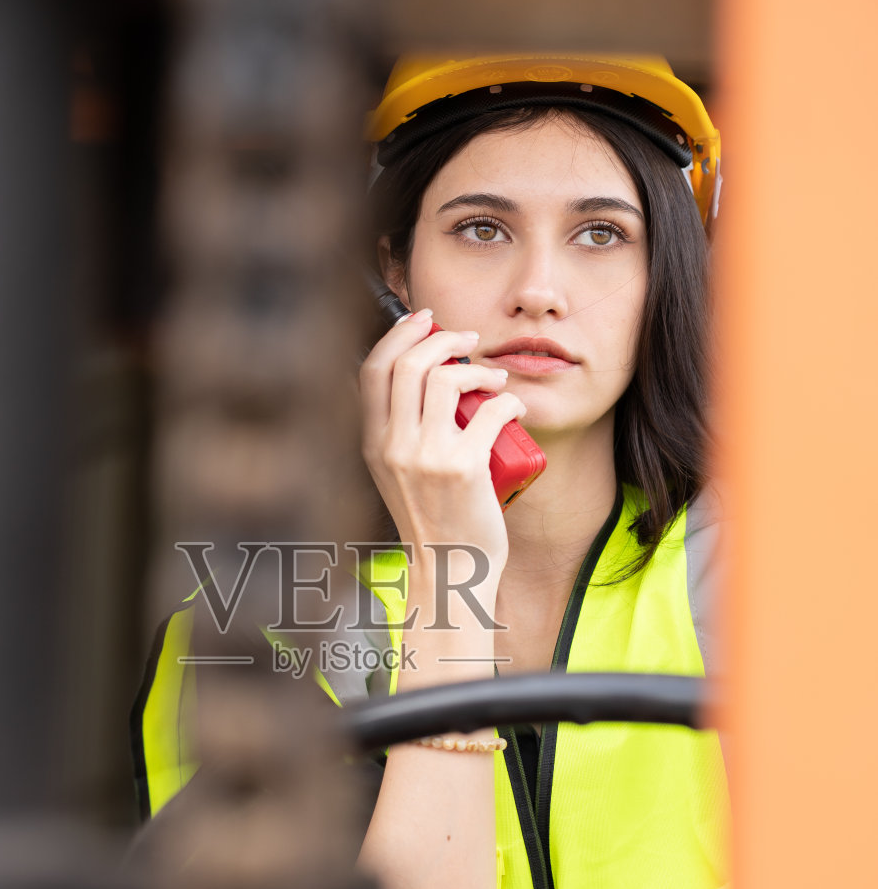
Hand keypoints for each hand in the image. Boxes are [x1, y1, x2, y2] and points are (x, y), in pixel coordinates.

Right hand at [359, 309, 525, 587]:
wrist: (451, 568)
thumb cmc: (434, 518)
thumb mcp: (397, 472)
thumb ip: (397, 431)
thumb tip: (420, 377)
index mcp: (373, 443)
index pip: (372, 369)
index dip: (399, 334)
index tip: (425, 320)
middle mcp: (392, 446)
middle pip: (408, 364)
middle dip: (444, 338)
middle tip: (470, 340)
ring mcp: (426, 457)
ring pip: (445, 380)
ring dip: (478, 368)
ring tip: (495, 379)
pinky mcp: (464, 468)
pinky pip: (489, 411)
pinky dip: (509, 400)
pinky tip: (515, 408)